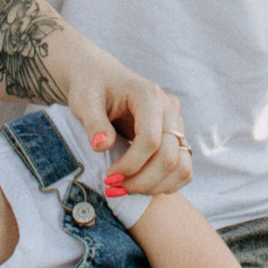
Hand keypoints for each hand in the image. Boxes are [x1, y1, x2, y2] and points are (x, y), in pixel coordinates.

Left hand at [51, 43, 190, 198]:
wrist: (100, 77)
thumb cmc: (91, 87)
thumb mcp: (84, 100)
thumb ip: (93, 122)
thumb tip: (102, 146)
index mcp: (149, 95)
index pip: (151, 139)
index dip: (131, 165)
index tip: (108, 177)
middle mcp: (169, 109)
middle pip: (169, 157)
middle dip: (141, 180)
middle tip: (113, 188)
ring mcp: (176, 123)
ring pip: (181, 166)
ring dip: (155, 186)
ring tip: (126, 190)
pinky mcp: (176, 137)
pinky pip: (183, 168)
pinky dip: (166, 183)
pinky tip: (141, 186)